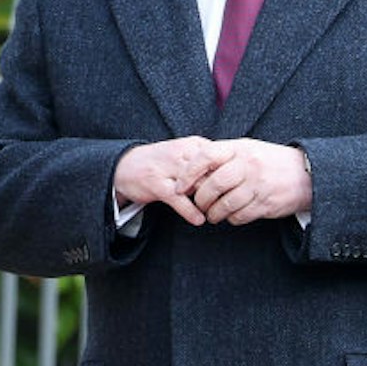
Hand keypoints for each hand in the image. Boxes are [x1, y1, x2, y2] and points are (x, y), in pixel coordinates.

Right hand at [113, 137, 233, 225]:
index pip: (221, 159)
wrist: (125, 165)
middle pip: (213, 173)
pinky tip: (199, 220)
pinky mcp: (157, 184)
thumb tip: (236, 174)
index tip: (241, 190)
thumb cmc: (162, 162)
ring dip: (209, 202)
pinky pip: (179, 199)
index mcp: (192, 145)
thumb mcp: (187, 155)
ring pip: (198, 185)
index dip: (233, 176)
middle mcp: (181, 153)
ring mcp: (168, 168)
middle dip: (224, 191)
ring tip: (217, 214)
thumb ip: (209, 163)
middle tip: (232, 206)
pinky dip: (190, 211)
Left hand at [192, 141, 311, 225]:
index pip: (206, 156)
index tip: (180, 185)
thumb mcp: (249, 149)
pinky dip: (231, 219)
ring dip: (214, 213)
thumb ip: (225, 157)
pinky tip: (231, 217)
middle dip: (200, 198)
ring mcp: (258, 185)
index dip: (189, 173)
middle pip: (214, 184)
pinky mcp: (266, 204)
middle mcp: (249, 166)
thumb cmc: (272, 162)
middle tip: (198, 204)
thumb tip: (194, 168)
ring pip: (225, 204)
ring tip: (212, 215)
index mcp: (241, 149)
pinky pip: (240, 216)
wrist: (307, 174)